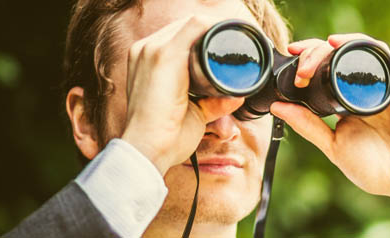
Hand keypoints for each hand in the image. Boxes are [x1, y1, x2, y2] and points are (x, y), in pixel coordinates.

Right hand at [121, 16, 243, 174]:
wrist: (147, 150)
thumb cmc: (164, 137)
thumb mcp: (193, 113)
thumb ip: (213, 103)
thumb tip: (236, 96)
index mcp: (148, 60)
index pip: (182, 36)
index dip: (208, 37)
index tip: (231, 47)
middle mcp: (147, 49)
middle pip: (190, 27)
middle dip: (218, 32)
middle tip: (243, 45)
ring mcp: (153, 49)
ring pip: (195, 23)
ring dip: (220, 29)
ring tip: (242, 39)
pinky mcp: (164, 56)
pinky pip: (196, 27)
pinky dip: (217, 28)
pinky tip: (233, 34)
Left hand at [270, 34, 389, 212]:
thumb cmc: (380, 169)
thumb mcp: (334, 147)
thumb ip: (308, 126)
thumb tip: (278, 106)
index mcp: (346, 103)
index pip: (323, 72)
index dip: (304, 63)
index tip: (286, 65)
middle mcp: (362, 90)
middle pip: (334, 57)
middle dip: (310, 54)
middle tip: (297, 69)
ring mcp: (379, 85)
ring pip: (352, 50)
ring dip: (327, 48)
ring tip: (309, 56)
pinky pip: (378, 54)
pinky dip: (357, 44)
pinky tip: (338, 44)